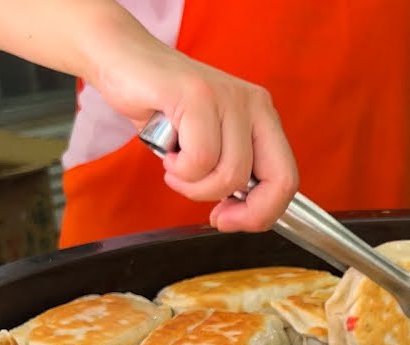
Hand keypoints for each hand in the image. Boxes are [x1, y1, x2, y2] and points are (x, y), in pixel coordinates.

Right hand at [88, 42, 297, 232]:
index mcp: (262, 116)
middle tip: (216, 215)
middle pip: (277, 179)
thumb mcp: (208, 143)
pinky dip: (179, 170)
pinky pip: (200, 159)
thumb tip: (242, 214)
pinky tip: (168, 154)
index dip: (263, 212)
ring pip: (230, 175)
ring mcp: (228, 98)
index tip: (231, 220)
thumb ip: (231, 170)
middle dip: (247, 213)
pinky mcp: (198, 95)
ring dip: (195, 186)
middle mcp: (253, 104)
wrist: (121, 60)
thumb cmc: (161, 107)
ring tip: (176, 168)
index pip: (288, 177)